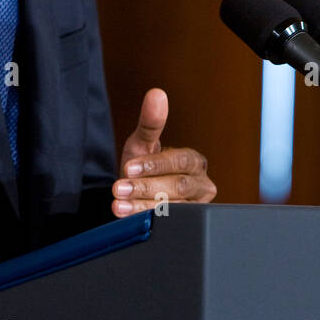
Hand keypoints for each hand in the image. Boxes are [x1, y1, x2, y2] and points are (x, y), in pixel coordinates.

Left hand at [112, 88, 215, 216]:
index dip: (155, 165)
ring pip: (172, 208)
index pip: (180, 162)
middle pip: (178, 186)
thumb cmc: (145, 166)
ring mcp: (194, 208)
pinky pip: (167, 224)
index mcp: (194, 162)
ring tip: (118, 204)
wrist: (139, 194)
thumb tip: (156, 94)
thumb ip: (150, 122)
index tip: (130, 168)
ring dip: (141, 206)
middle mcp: (200, 185)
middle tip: (119, 188)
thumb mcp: (144, 144)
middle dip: (146, 187)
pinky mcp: (184, 226)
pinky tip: (126, 216)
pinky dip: (144, 219)